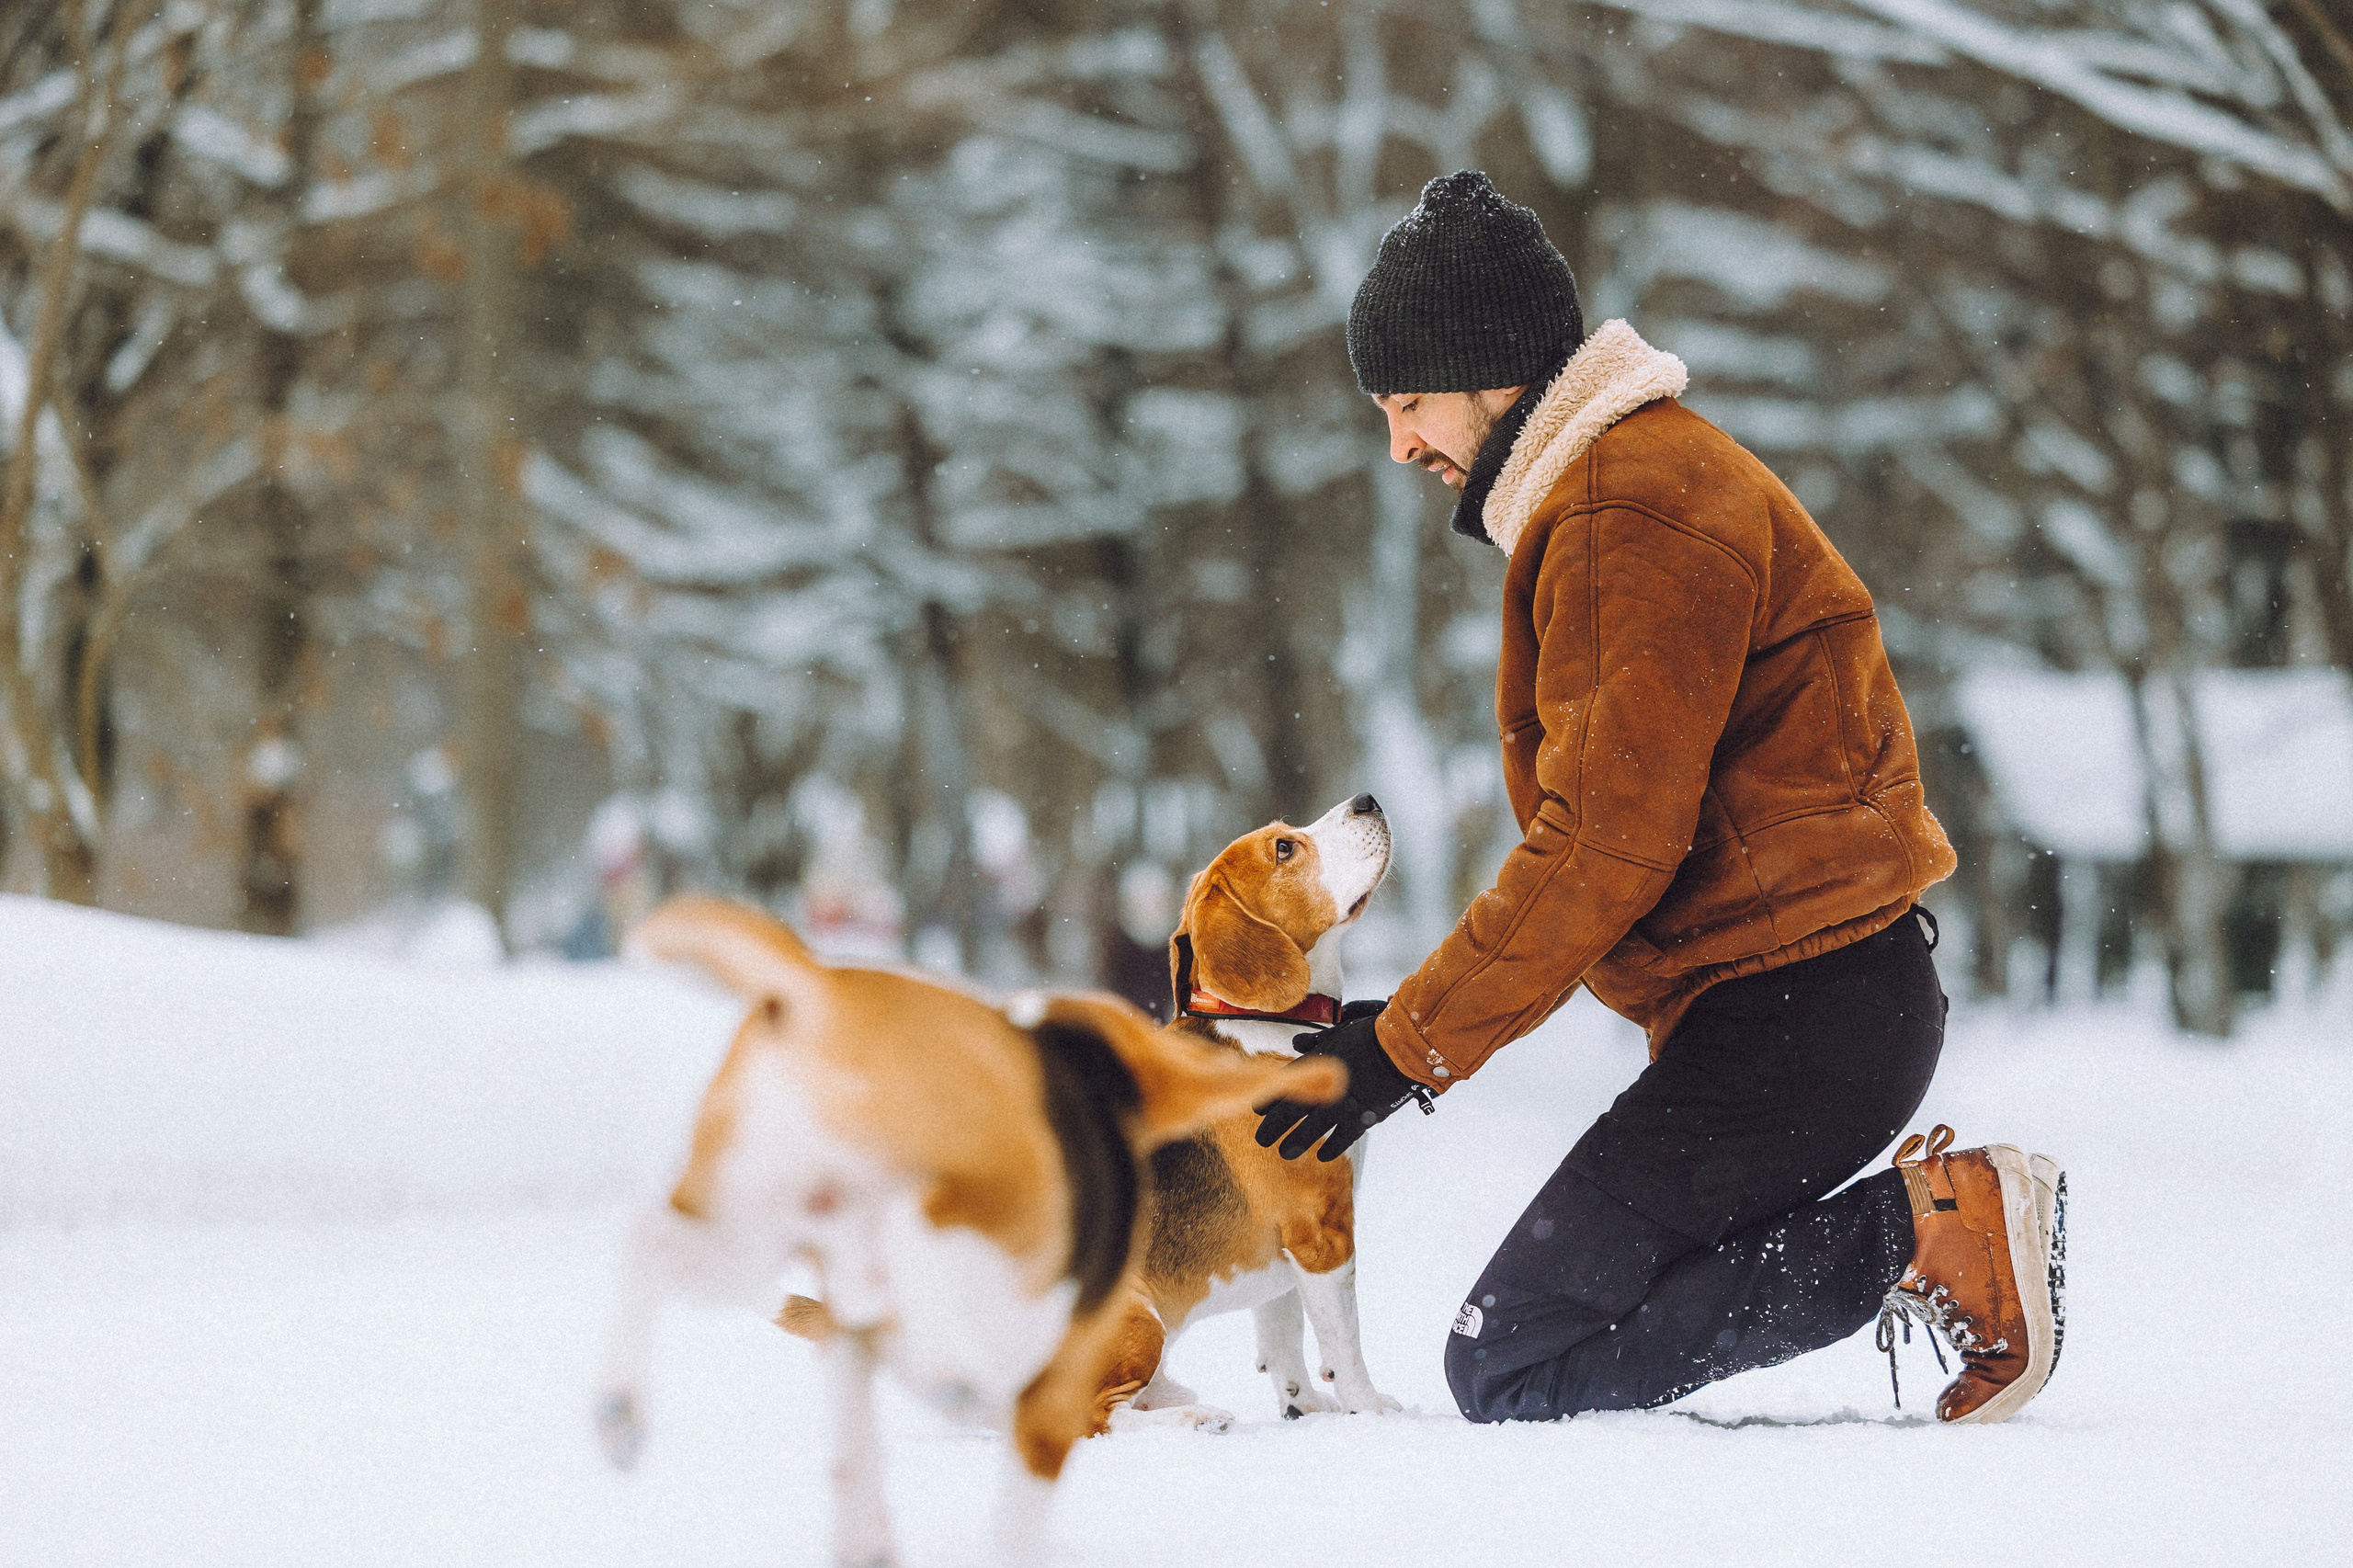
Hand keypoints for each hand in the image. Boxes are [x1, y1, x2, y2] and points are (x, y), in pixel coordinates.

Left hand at [1253, 1000, 1429, 1162]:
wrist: (1398, 1051)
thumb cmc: (1368, 1038)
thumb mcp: (1338, 1034)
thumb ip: (1315, 1043)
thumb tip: (1297, 1044)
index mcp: (1314, 1067)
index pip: (1284, 1088)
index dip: (1268, 1101)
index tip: (1258, 1111)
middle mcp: (1322, 1090)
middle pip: (1289, 1114)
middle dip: (1272, 1128)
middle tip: (1261, 1140)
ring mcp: (1340, 1107)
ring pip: (1310, 1131)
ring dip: (1295, 1143)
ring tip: (1284, 1153)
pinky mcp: (1360, 1120)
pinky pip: (1341, 1140)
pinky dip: (1331, 1149)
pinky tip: (1322, 1156)